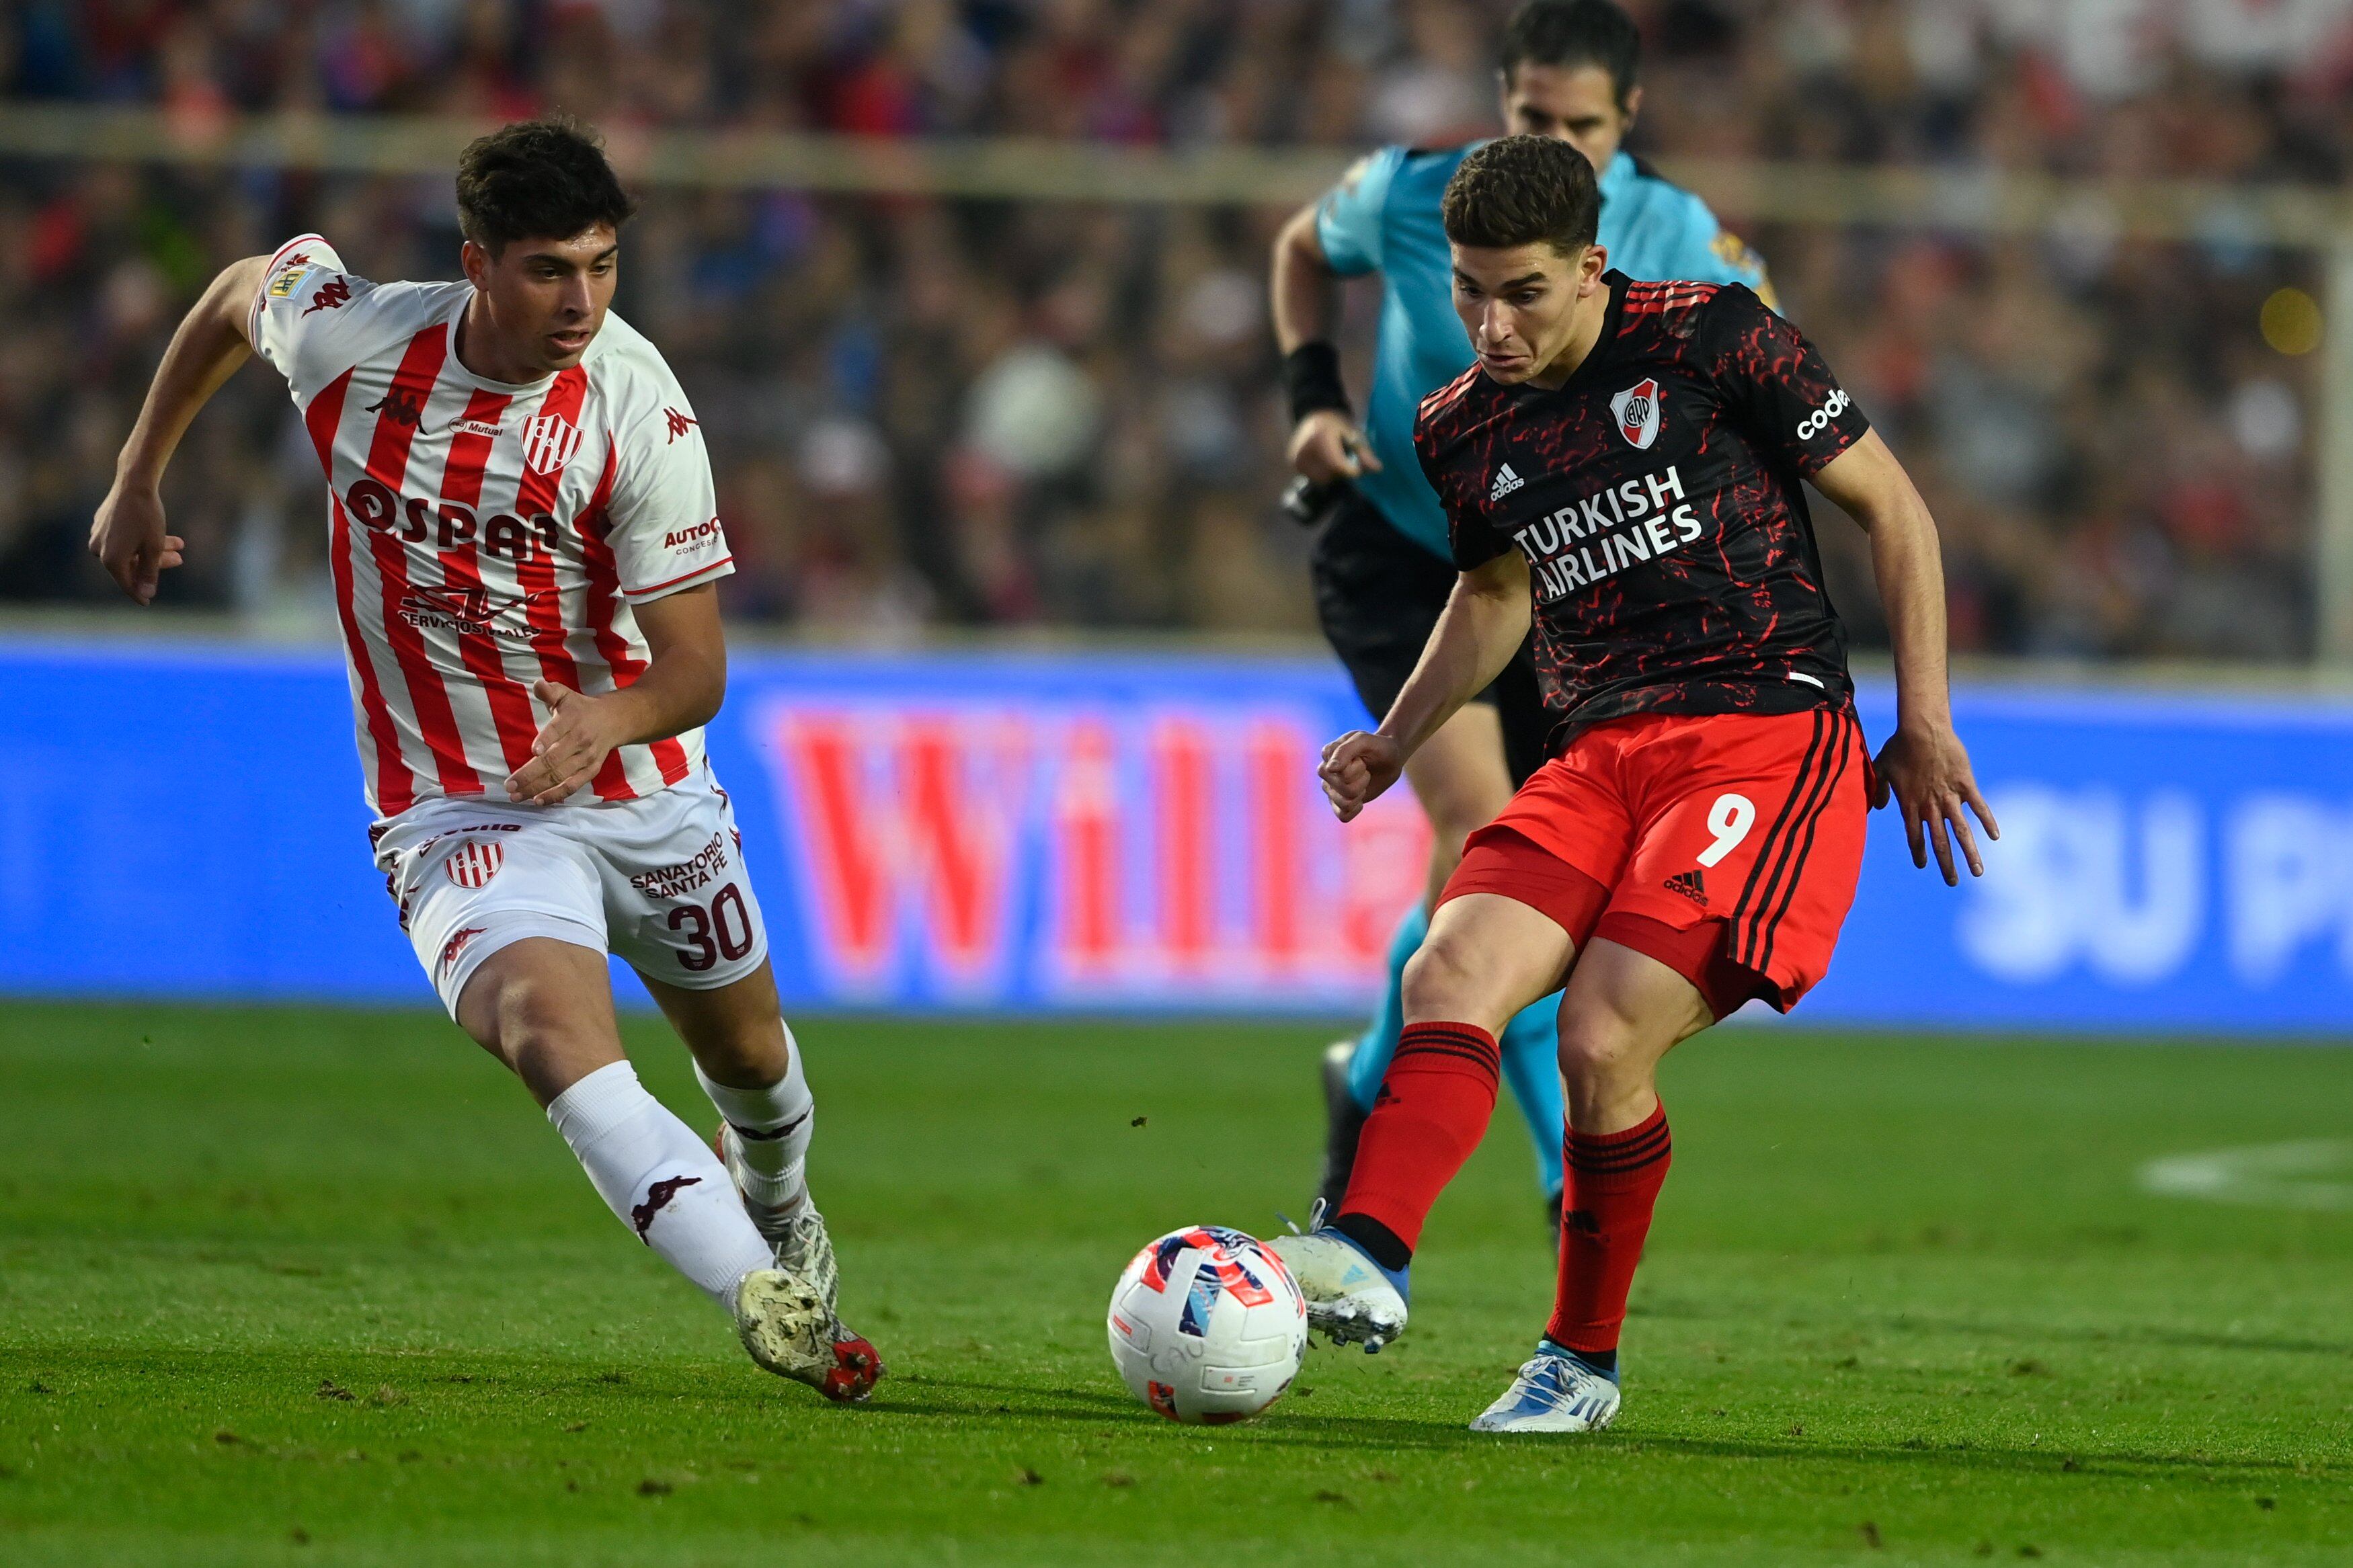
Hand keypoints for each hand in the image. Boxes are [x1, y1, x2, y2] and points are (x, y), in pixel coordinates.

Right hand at [88, 481, 184, 605]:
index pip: (127, 584)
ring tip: (178, 545)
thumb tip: (146, 594)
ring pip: (130, 550)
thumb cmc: (146, 517)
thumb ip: (150, 573)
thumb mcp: (153, 548)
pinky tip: (163, 534)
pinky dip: (142, 539)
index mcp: (110, 560)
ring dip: (155, 549)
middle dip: (157, 563)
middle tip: (180, 560)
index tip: (148, 603)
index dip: (140, 593)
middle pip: (131, 565)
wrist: (134, 483)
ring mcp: (99, 536)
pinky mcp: (102, 524)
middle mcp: (99, 550)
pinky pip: (124, 538)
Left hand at [506, 680, 624, 803]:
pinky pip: (573, 786)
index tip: (534, 750)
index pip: (558, 730)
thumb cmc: (581, 708)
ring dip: (538, 788)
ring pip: (561, 776)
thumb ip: (550, 690)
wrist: (615, 721)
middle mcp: (580, 741)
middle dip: (531, 774)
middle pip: (554, 760)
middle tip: (509, 785)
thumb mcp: (566, 695)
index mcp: (572, 719)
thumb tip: (537, 683)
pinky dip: (556, 795)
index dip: (547, 740)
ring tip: (516, 796)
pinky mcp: (591, 771)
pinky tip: (538, 801)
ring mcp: (586, 758)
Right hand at [1287, 410, 1381, 483]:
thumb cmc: (1335, 423)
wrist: (1311, 413)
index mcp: (1320, 439)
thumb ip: (1364, 452)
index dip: (1350, 470)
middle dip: (1341, 472)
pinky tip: (1324, 461)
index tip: (1357, 469)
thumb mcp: (1353, 433)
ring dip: (1332, 474)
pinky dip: (1322, 473)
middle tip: (1345, 460)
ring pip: (1321, 479)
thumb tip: (1378, 469)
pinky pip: (1313, 477)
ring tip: (1334, 459)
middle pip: (1330, 474)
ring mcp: (1296, 458)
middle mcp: (1305, 450)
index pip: (1337, 465)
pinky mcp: (1293, 463)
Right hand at [1319, 729, 1404, 822]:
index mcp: (1327, 754)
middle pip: (1343, 789)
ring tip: (1363, 781)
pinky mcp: (1339, 802)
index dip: (1357, 768)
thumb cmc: (1378, 747)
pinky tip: (1360, 799)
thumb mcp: (1365, 741)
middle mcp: (1325, 772)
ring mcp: (1331, 788)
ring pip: (1344, 804)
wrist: (1391, 758)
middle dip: (1362, 780)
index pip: (1339, 772)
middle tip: (1365, 769)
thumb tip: (1329, 769)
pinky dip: (1355, 809)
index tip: (1362, 758)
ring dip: (1361, 793)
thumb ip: (1346, 750)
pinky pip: (1342, 816)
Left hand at [1871, 721, 1998, 885]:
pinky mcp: (1966, 784)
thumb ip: (1878, 790)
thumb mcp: (1881, 768)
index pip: (1914, 836)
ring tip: (1978, 872)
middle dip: (1946, 864)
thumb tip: (1876, 807)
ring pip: (1960, 831)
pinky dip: (1987, 821)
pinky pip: (1979, 807)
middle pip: (1939, 842)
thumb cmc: (1900, 746)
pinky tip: (1995, 837)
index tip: (1923, 865)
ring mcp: (1949, 796)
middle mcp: (1930, 806)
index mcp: (1909, 805)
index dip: (1918, 852)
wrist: (1922, 728)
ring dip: (1969, 853)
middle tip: (1952, 882)